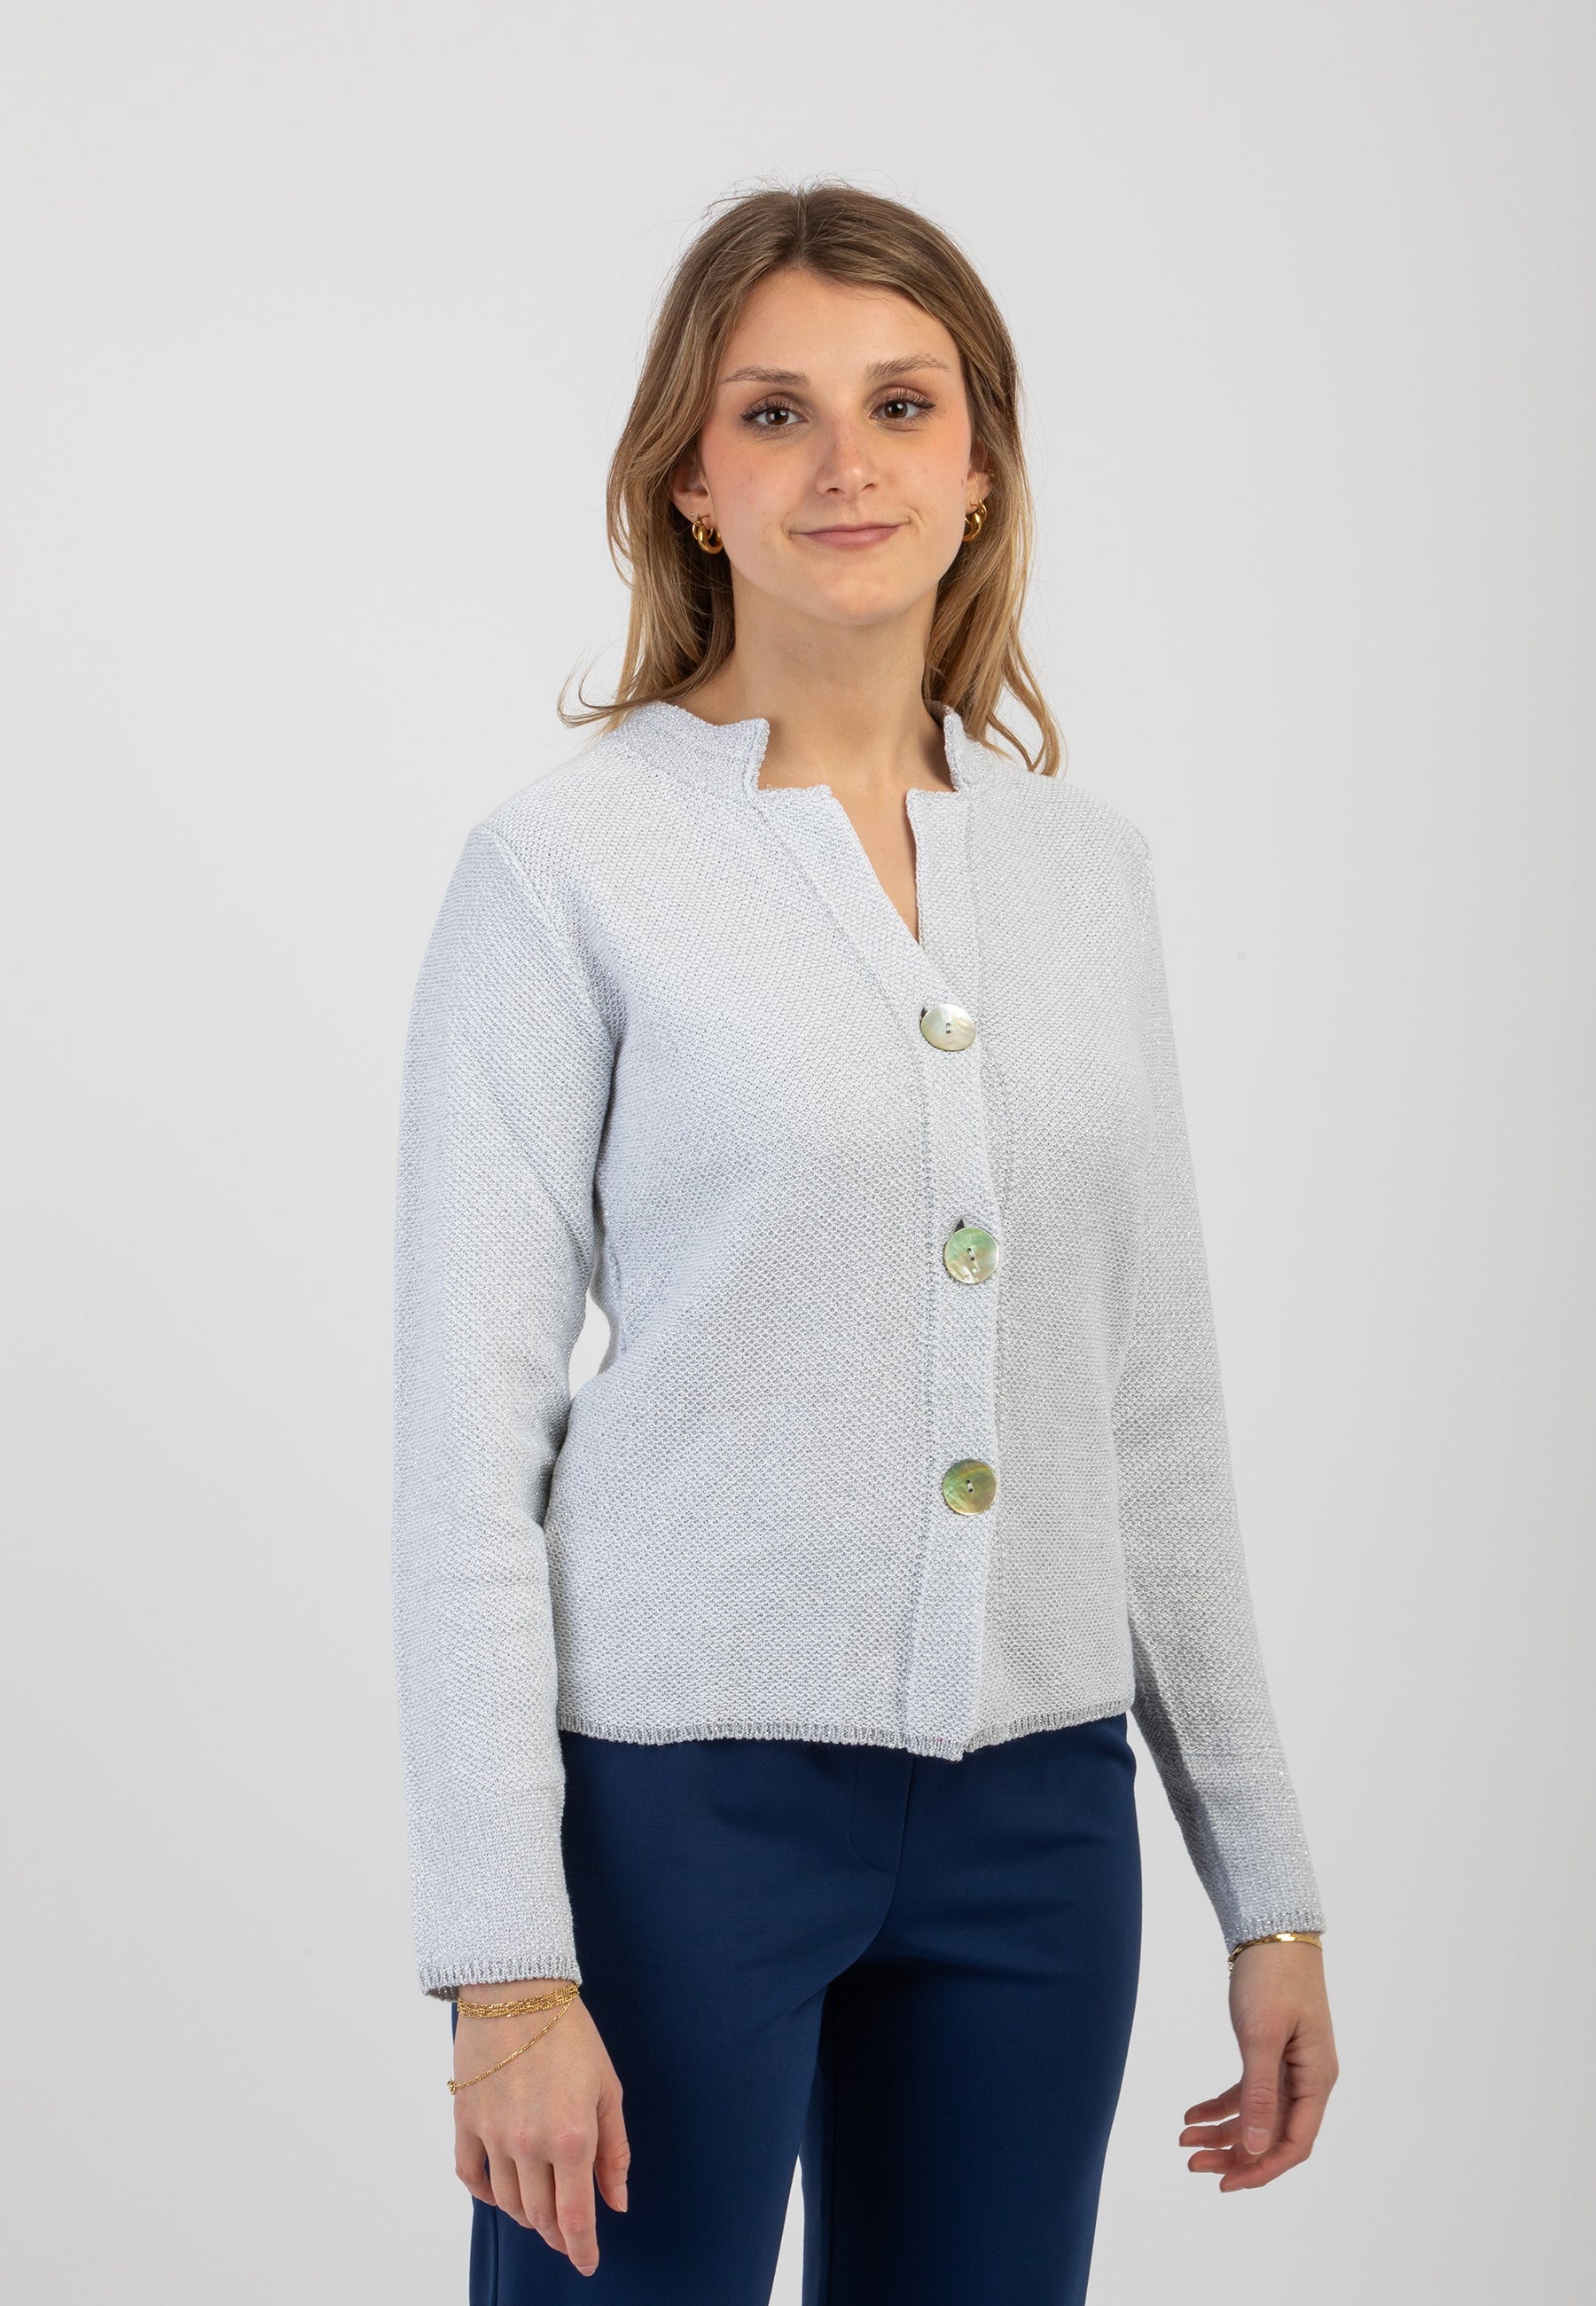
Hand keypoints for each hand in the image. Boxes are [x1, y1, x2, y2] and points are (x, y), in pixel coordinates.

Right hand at [452, 1980, 629, 2275]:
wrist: (518, 1988)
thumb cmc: (570, 2032)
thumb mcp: (608, 2087)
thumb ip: (614, 2150)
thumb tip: (616, 2202)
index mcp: (572, 2136)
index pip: (575, 2217)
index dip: (582, 2249)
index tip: (587, 2263)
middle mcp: (529, 2143)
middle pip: (540, 2215)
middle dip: (558, 2233)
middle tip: (569, 2233)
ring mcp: (493, 2134)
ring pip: (508, 2202)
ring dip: (527, 2215)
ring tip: (542, 2208)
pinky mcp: (466, 2119)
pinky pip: (471, 2175)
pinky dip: (486, 2193)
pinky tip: (501, 2192)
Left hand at [1180, 1941, 1337, 2190]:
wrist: (1270, 1931)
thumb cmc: (1272, 1978)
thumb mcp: (1261, 2036)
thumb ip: (1260, 2094)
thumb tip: (1258, 2149)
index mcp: (1316, 2080)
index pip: (1296, 2144)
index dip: (1262, 2169)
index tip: (1226, 2183)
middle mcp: (1308, 2079)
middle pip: (1274, 2135)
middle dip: (1235, 2154)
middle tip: (1193, 2162)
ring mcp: (1290, 2066)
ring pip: (1258, 2116)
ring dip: (1224, 2132)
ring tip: (1185, 2141)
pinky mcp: (1270, 2052)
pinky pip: (1248, 2092)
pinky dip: (1221, 2105)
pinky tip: (1193, 2115)